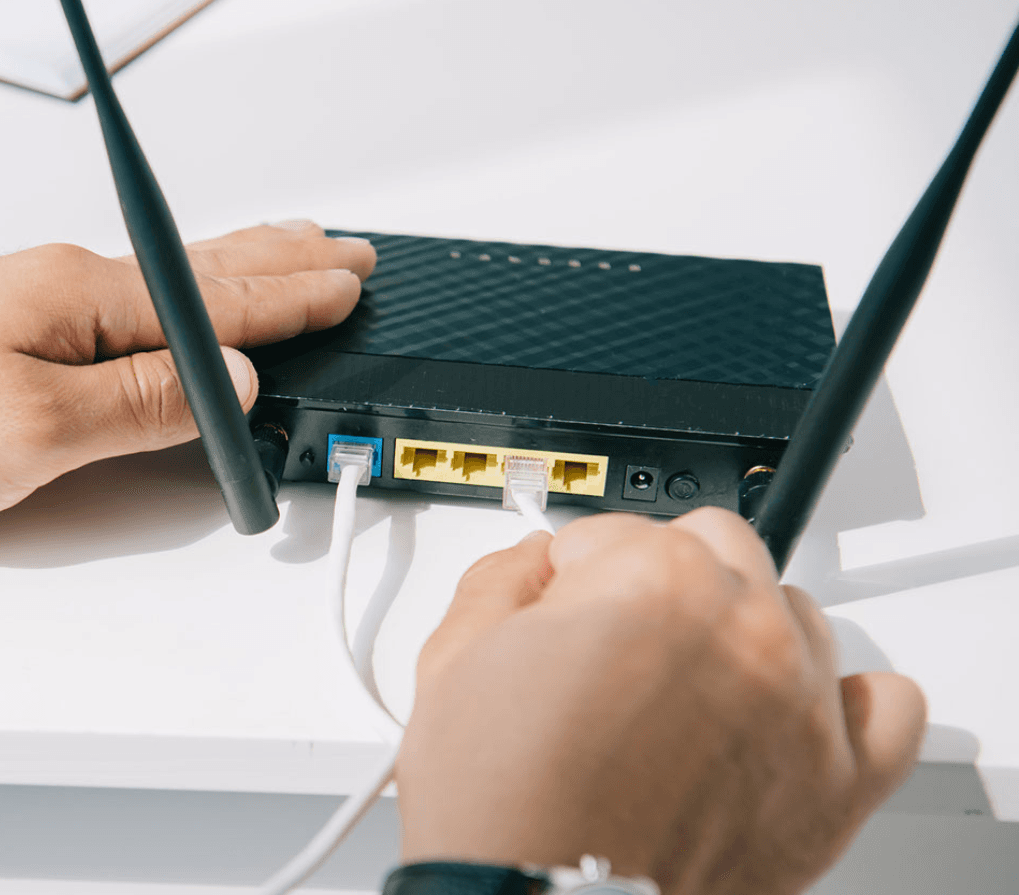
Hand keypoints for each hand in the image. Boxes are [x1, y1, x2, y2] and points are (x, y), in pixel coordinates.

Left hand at [0, 221, 375, 523]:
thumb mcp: (38, 431)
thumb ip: (143, 405)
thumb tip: (231, 382)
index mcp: (83, 296)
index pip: (218, 299)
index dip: (294, 298)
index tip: (349, 283)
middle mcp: (67, 284)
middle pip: (202, 270)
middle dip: (283, 264)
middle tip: (343, 254)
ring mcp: (40, 301)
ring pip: (168, 281)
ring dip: (241, 270)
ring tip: (288, 255)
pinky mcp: (16, 329)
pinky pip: (128, 302)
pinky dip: (183, 295)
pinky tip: (184, 302)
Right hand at [396, 509, 926, 894]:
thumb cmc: (500, 810)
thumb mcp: (451, 662)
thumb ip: (501, 578)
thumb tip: (534, 565)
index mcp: (651, 578)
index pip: (611, 531)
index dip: (571, 577)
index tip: (559, 619)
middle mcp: (742, 626)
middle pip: (714, 546)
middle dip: (659, 584)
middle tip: (615, 653)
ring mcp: (802, 702)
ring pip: (794, 612)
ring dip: (742, 633)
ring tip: (684, 699)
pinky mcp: (840, 780)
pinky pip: (889, 706)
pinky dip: (844, 702)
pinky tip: (783, 717)